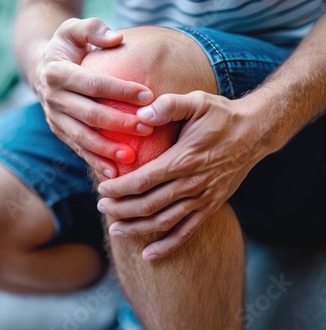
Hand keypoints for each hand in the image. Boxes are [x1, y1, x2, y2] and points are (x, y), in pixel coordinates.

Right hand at [33, 18, 154, 178]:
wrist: (40, 69)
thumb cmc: (66, 48)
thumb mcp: (72, 29)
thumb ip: (91, 29)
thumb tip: (116, 39)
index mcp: (57, 72)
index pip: (93, 84)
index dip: (120, 91)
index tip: (148, 96)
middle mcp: (52, 98)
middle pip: (89, 115)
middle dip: (119, 124)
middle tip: (148, 128)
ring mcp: (54, 118)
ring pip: (82, 138)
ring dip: (106, 150)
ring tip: (131, 158)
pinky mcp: (59, 132)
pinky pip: (78, 149)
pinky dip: (95, 161)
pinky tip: (113, 172)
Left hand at [97, 91, 271, 259]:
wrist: (255, 133)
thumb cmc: (221, 116)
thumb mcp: (196, 101)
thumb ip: (168, 106)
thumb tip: (141, 114)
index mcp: (184, 159)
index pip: (143, 180)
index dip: (119, 188)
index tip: (101, 189)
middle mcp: (192, 183)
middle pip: (149, 204)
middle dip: (122, 209)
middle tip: (102, 208)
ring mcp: (202, 198)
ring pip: (164, 222)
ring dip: (137, 229)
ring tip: (115, 231)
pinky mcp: (210, 206)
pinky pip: (186, 231)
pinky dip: (167, 245)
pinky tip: (148, 255)